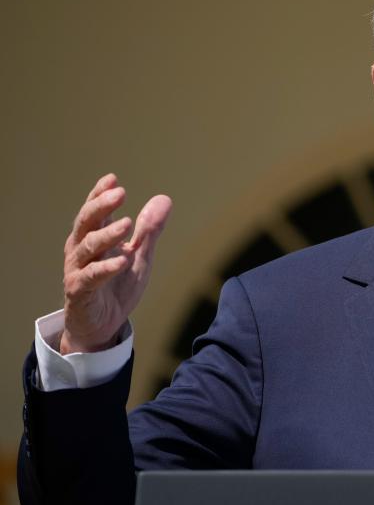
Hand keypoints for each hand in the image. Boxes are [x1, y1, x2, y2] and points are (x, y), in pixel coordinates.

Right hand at [61, 174, 172, 353]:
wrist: (102, 325)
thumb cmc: (117, 287)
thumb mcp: (140, 256)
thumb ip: (150, 230)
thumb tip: (164, 199)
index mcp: (94, 238)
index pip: (94, 211)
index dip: (100, 194)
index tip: (112, 179)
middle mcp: (81, 250)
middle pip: (87, 222)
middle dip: (102, 206)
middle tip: (120, 193)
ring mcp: (78, 270)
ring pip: (87, 246)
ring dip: (107, 233)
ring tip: (127, 224)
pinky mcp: (79, 291)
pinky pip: (90, 277)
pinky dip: (106, 267)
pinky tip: (122, 260)